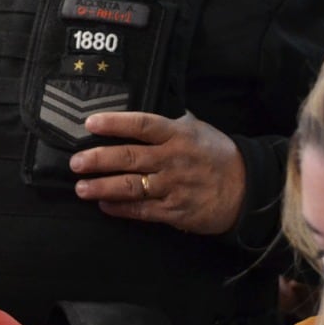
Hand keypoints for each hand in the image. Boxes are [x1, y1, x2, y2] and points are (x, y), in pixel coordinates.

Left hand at [69, 110, 246, 234]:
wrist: (248, 189)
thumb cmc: (219, 156)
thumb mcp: (198, 130)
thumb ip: (171, 123)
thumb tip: (146, 114)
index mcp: (178, 135)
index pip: (142, 125)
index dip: (115, 123)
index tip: (90, 123)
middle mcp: (172, 159)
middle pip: (129, 157)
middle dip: (98, 159)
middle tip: (76, 162)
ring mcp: (173, 186)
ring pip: (131, 186)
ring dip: (102, 187)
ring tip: (81, 187)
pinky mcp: (174, 210)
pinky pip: (142, 210)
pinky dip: (121, 208)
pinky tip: (104, 204)